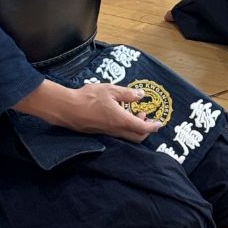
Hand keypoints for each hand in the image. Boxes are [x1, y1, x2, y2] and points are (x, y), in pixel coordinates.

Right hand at [19, 80, 161, 141]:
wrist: (67, 108)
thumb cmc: (89, 97)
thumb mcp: (111, 90)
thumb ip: (127, 94)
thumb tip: (140, 95)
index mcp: (121, 120)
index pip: (143, 128)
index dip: (153, 126)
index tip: (160, 123)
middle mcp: (116, 131)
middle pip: (137, 137)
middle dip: (146, 129)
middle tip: (146, 116)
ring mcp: (108, 134)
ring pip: (127, 137)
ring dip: (135, 128)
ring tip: (133, 112)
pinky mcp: (101, 133)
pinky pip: (118, 135)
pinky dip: (125, 128)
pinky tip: (120, 114)